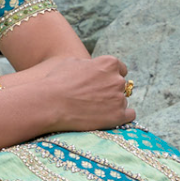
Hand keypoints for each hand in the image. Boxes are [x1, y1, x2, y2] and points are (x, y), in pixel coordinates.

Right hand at [19, 53, 135, 133]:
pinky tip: (108, 118)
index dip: (110, 77)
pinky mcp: (117, 116)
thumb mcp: (72, 63)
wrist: (49, 104)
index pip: (121, 69)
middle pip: (121, 86)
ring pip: (122, 101)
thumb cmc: (57, 82)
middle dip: (110, 91)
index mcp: (109, 63)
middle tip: (93, 99)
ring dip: (112, 104)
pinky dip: (121, 116)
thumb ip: (89, 64)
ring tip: (93, 110)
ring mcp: (118, 98)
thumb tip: (93, 67)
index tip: (101, 84)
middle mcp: (117, 79)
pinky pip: (130, 115)